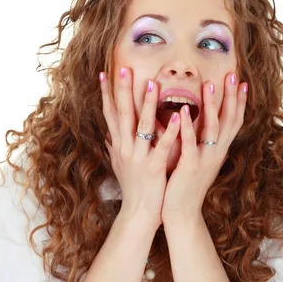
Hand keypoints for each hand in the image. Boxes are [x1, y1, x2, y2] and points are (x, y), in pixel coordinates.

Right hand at [100, 67, 180, 230]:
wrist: (139, 213)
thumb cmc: (133, 188)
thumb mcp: (120, 165)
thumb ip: (114, 147)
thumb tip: (107, 134)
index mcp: (118, 144)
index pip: (110, 113)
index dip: (106, 93)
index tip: (104, 73)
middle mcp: (124, 148)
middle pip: (121, 114)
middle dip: (122, 90)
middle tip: (123, 68)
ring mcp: (138, 157)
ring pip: (142, 126)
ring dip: (147, 104)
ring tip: (152, 84)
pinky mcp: (153, 167)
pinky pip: (162, 146)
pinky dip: (170, 131)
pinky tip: (178, 117)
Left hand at [162, 72, 247, 219]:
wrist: (181, 213)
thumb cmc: (186, 185)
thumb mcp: (198, 160)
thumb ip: (201, 142)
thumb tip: (199, 123)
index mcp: (219, 150)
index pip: (234, 121)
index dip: (239, 101)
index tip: (242, 82)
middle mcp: (217, 153)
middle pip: (230, 119)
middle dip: (232, 96)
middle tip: (234, 75)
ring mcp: (205, 159)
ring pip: (213, 127)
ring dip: (212, 105)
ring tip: (210, 83)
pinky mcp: (191, 167)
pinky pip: (191, 143)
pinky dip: (188, 126)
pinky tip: (183, 111)